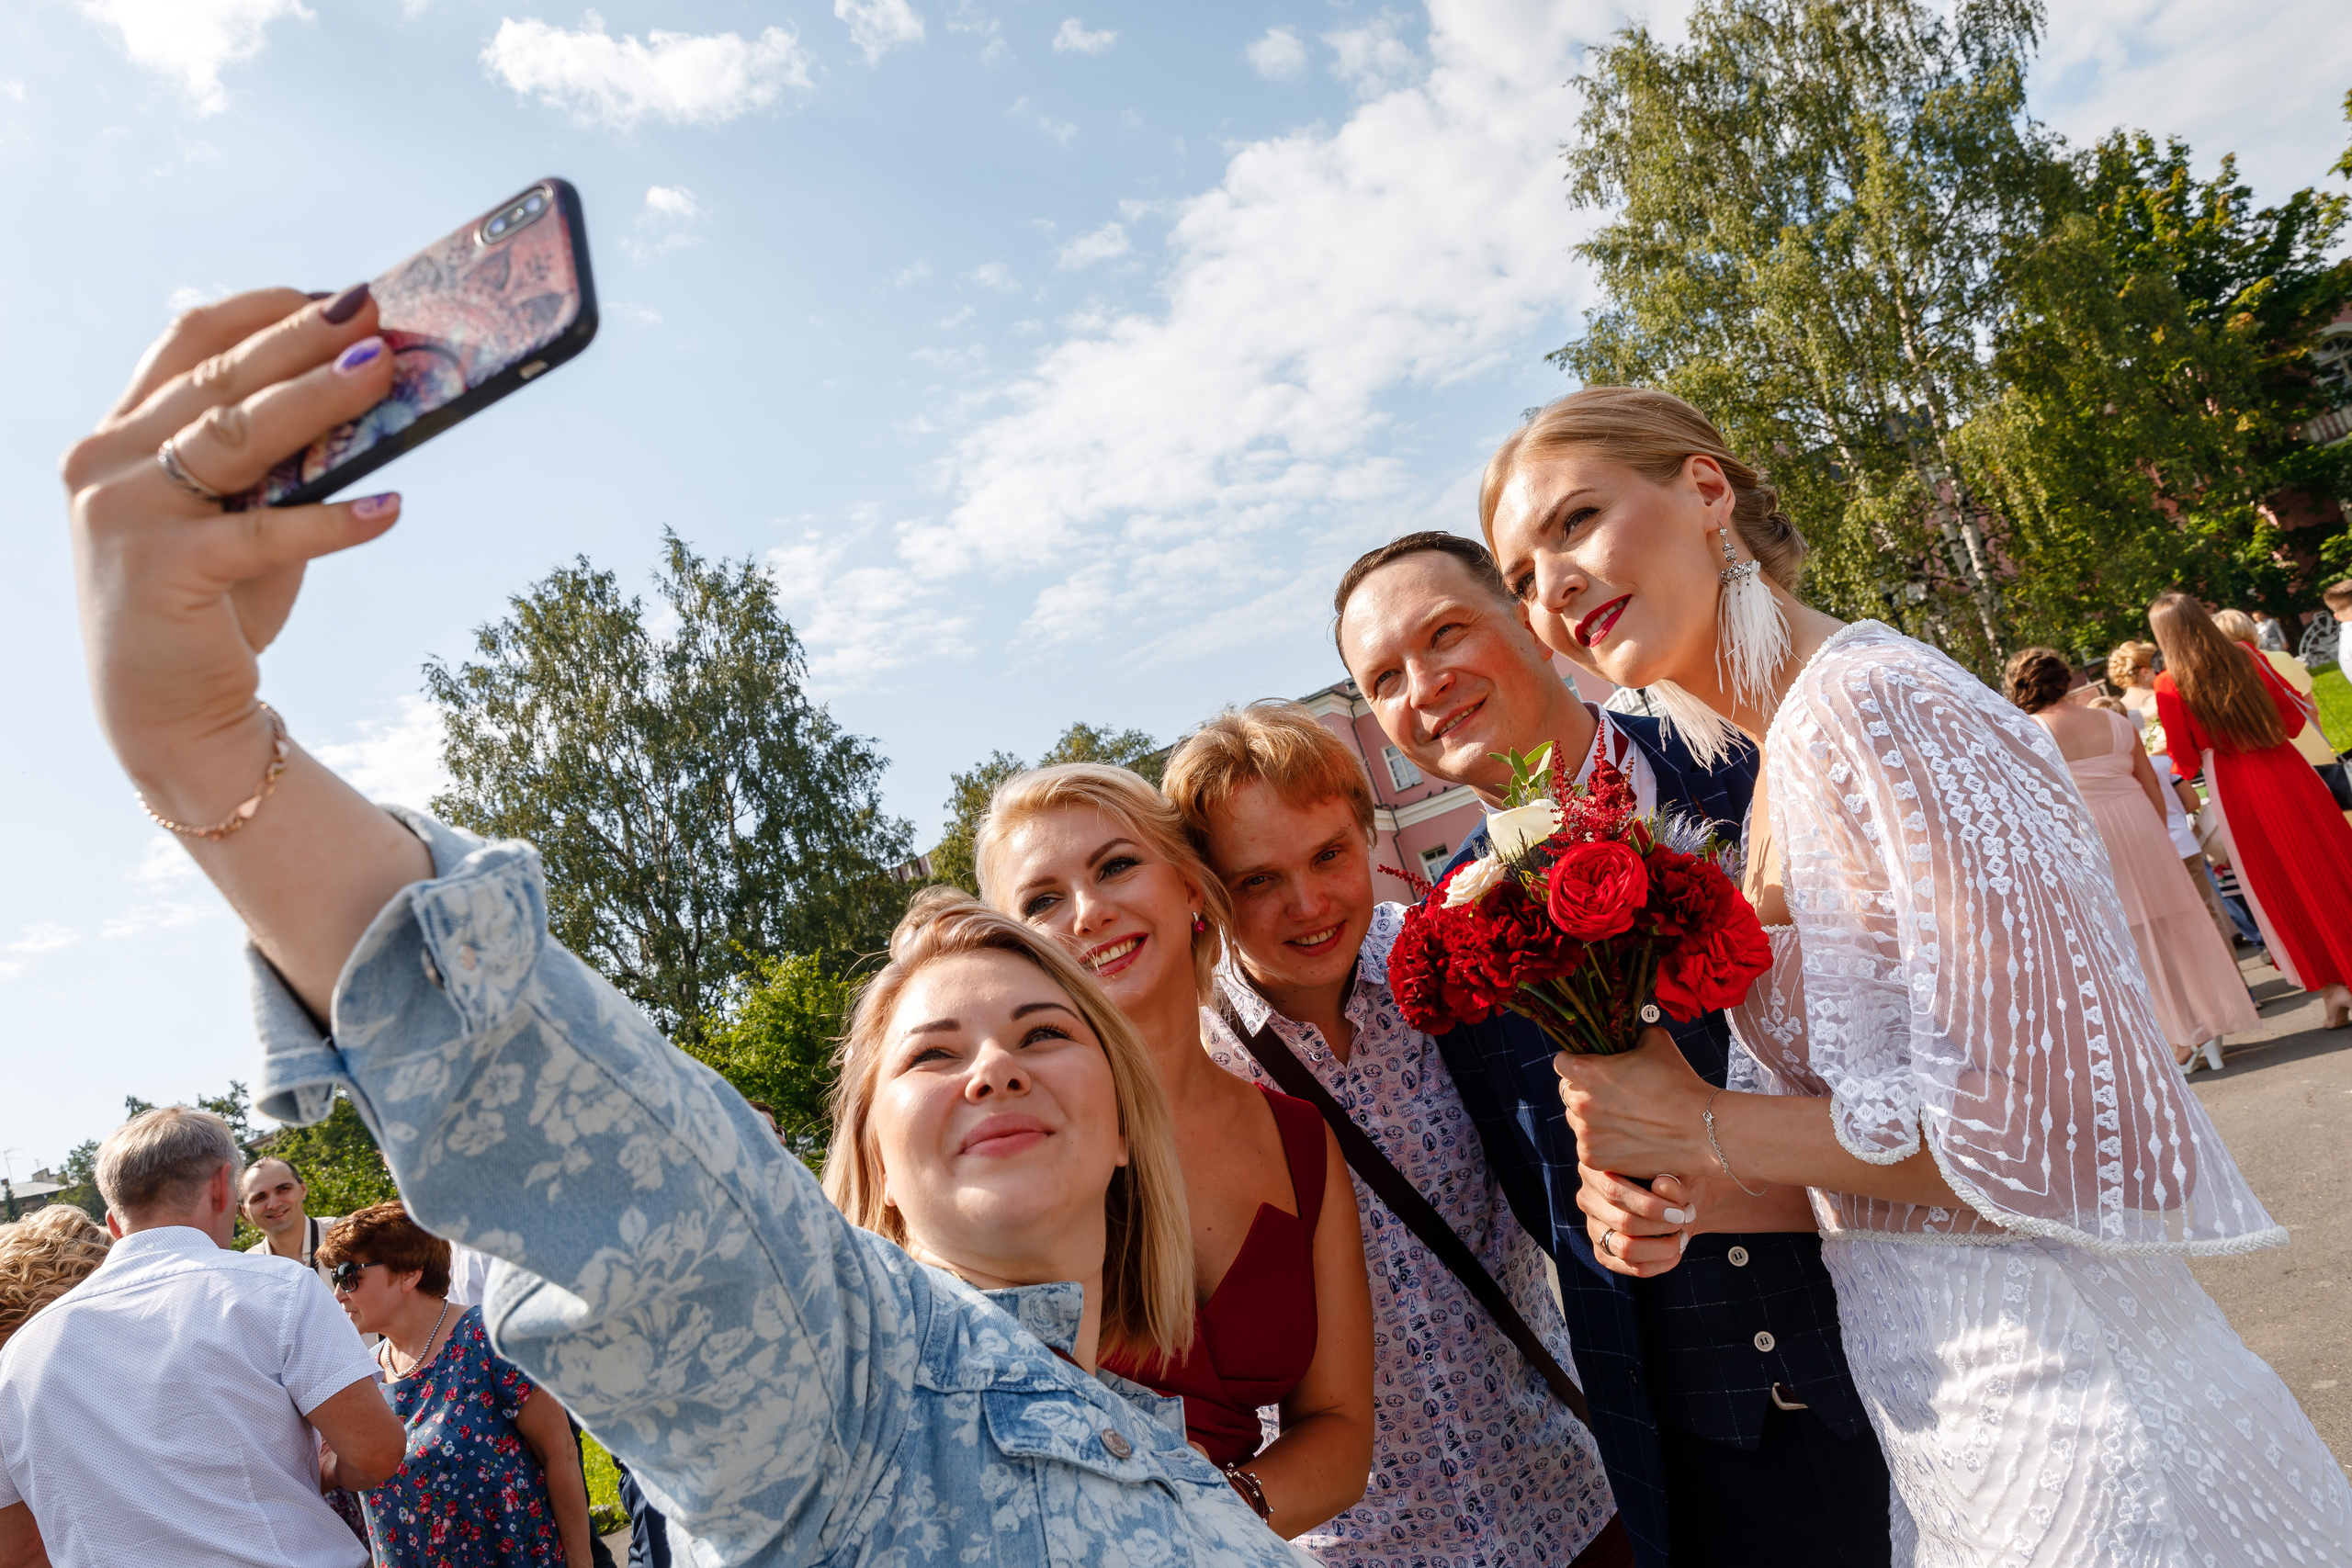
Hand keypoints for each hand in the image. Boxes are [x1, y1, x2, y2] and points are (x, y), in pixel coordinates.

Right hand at [63, 286, 400, 821]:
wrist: (172, 717)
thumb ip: (277, 462)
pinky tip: (391, 507)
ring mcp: (126, 514)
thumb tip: (365, 397)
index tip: (334, 293)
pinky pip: (266, 532)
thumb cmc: (215, 607)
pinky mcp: (163, 571)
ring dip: (320, 398)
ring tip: (386, 373)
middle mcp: (106, 462)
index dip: (263, 310)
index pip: (187, 343)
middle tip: (376, 315)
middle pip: (220, 378)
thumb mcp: (243, 518)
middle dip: (303, 340)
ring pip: (237, 434)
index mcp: (119, 436)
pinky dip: (334, 520)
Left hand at [1553, 1026, 1710, 1178]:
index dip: (1576, 1061)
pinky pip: (1588, 1145)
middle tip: (1612, 1093)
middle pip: (1568, 1092)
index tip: (1590, 1065)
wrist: (1700, 1129)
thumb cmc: (1679, 1083)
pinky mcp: (1594, 1158)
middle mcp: (1580, 1103)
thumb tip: (1626, 1035)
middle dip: (1585, 1090)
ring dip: (1592, 1117)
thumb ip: (1631, 1034)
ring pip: (1576, 1120)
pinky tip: (1626, 1136)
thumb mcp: (1655, 1040)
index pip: (1562, 1061)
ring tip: (1623, 1117)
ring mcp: (1585, 1134)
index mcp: (1587, 1071)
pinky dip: (1602, 1141)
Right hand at [1579, 1166, 1709, 1278]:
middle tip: (1685, 1220)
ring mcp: (1592, 1227)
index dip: (1648, 1206)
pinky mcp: (1603, 1252)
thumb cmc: (1672, 1177)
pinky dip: (1659, 1264)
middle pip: (1622, 1222)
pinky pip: (1631, 1267)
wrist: (1675, 1199)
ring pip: (1625, 1249)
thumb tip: (1662, 1186)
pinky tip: (1675, 1253)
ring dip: (1661, 1248)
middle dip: (1661, 1226)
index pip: (1614, 1192)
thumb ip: (1670, 1178)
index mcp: (1596, 1169)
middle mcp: (1587, 1197)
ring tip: (1682, 1239)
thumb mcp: (1676, 1170)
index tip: (1680, 1211)